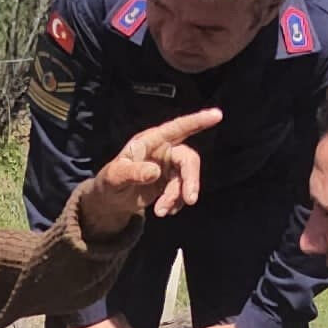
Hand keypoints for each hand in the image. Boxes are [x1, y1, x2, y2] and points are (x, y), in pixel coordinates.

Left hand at [75, 107, 221, 235]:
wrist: (111, 201)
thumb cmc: (109, 182)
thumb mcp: (114, 177)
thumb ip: (132, 172)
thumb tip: (154, 171)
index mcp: (150, 141)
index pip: (177, 128)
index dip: (197, 121)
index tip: (217, 115)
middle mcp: (163, 150)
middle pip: (188, 159)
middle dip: (190, 180)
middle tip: (189, 200)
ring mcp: (169, 166)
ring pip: (186, 179)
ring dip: (177, 197)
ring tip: (160, 212)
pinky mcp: (172, 181)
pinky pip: (183, 191)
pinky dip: (176, 202)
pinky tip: (164, 211)